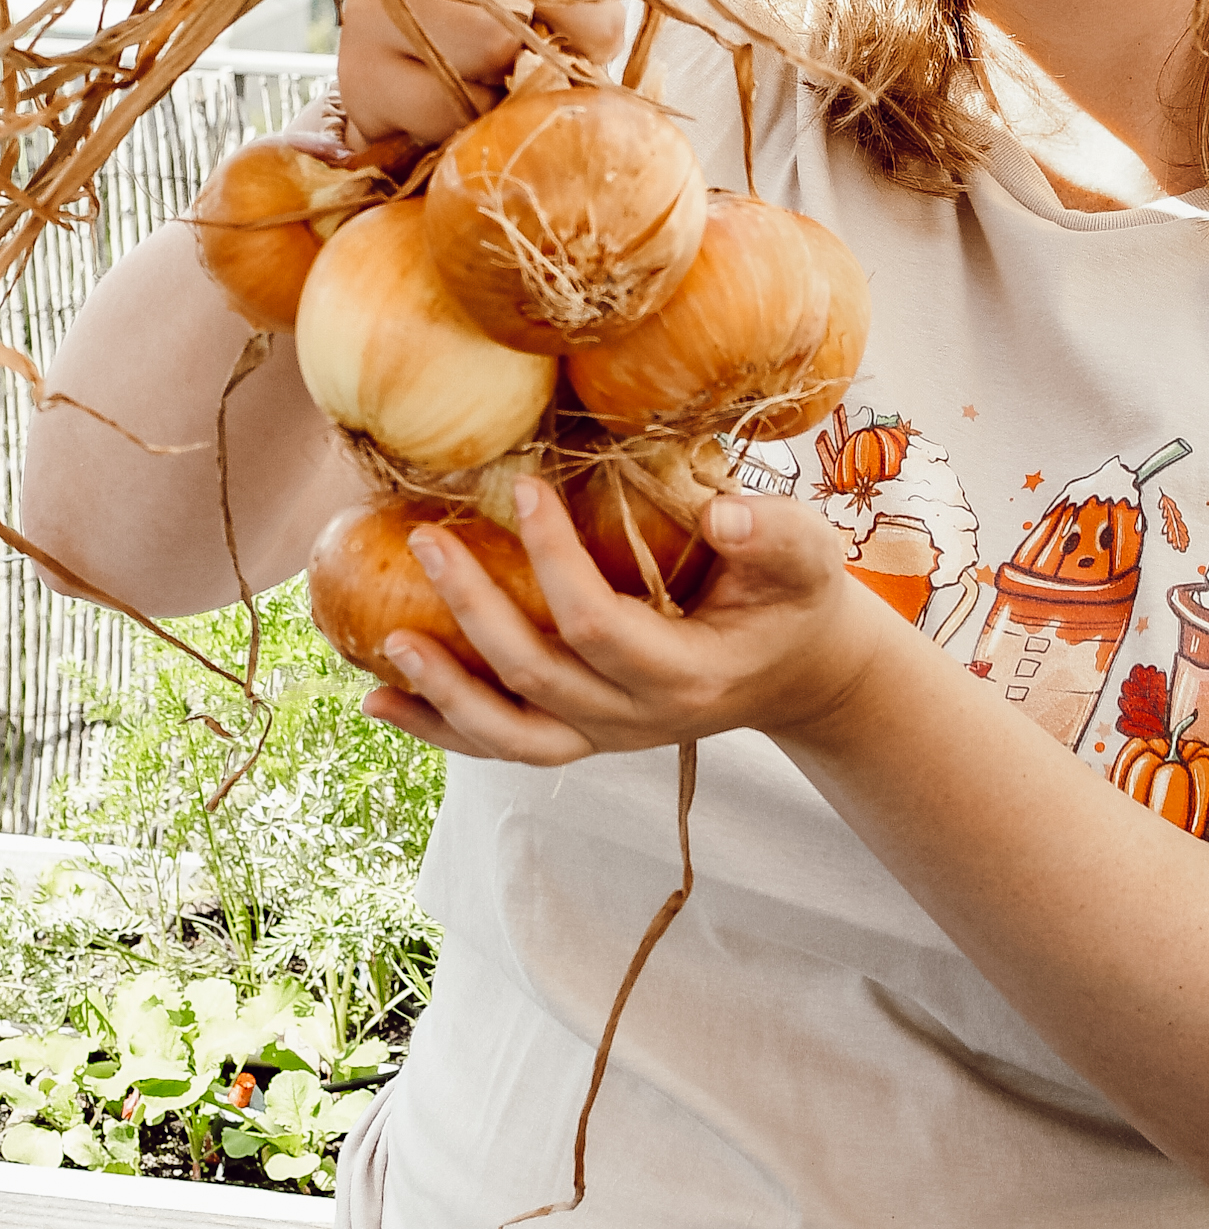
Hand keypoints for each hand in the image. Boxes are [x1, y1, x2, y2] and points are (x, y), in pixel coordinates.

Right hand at [339, 0, 653, 147]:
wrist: (406, 79)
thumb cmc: (498, 4)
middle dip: (591, 25)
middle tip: (587, 46)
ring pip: (494, 39)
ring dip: (535, 73)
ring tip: (532, 71)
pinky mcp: (363, 69)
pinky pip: (453, 102)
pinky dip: (486, 116)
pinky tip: (485, 102)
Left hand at [360, 481, 889, 765]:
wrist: (800, 672)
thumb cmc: (797, 598)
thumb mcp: (808, 559)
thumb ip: (774, 535)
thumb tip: (724, 511)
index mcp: (688, 676)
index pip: (598, 623)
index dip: (553, 559)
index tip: (521, 485)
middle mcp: (638, 721)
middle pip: (538, 677)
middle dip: (473, 609)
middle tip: (425, 537)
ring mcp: (607, 737)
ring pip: (509, 736)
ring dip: (443, 693)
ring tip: (384, 648)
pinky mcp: (583, 735)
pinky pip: (503, 743)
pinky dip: (440, 726)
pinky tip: (379, 702)